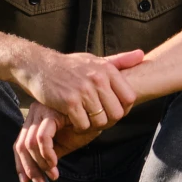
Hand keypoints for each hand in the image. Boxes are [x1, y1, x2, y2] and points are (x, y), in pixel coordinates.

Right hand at [12, 48, 144, 130]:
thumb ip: (120, 61)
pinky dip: (79, 126)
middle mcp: (98, 79)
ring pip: (100, 121)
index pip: (129, 98)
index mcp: (107, 69)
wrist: (38, 66)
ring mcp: (84, 90)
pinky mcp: (69, 102)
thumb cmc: (69, 66)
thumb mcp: (95, 60)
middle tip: (97, 118)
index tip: (111, 109)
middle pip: (116, 113)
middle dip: (108, 120)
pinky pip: (83, 125)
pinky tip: (72, 119)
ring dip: (93, 125)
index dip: (123, 108)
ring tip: (84, 118)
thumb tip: (142, 55)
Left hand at [12, 95, 122, 181]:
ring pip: (29, 144)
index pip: (20, 144)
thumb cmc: (87, 123)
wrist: (105, 108)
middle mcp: (35, 112)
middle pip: (21, 145)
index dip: (21, 165)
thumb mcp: (66, 141)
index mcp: (36, 118)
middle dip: (29, 169)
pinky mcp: (52, 112)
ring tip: (53, 174)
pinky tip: (54, 163)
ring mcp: (42, 110)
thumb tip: (36, 172)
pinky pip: (42, 138)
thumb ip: (51, 152)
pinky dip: (46, 155)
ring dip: (40, 164)